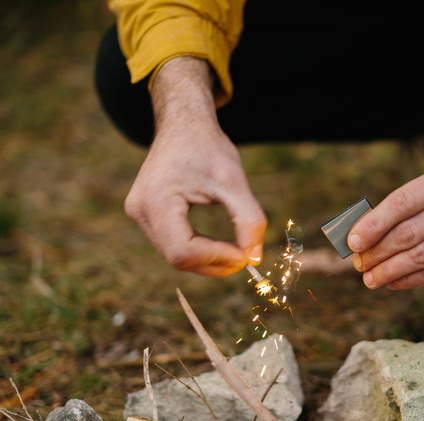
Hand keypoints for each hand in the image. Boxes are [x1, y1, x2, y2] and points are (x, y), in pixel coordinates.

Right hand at [124, 57, 266, 276]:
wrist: (183, 124)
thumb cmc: (207, 146)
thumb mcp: (234, 180)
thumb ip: (248, 219)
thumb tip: (254, 258)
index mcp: (155, 200)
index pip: (182, 251)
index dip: (216, 259)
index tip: (245, 254)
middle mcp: (140, 210)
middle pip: (177, 259)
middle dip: (214, 264)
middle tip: (246, 257)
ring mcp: (140, 214)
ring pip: (174, 256)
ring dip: (208, 260)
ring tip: (237, 250)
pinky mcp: (147, 215)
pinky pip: (173, 245)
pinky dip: (199, 251)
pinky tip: (221, 245)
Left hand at [348, 159, 423, 289]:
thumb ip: (414, 203)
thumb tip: (366, 233)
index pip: (405, 200)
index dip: (375, 222)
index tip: (353, 240)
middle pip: (411, 231)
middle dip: (378, 251)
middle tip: (359, 264)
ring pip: (423, 255)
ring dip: (391, 270)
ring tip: (371, 278)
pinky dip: (412, 279)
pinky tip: (394, 282)